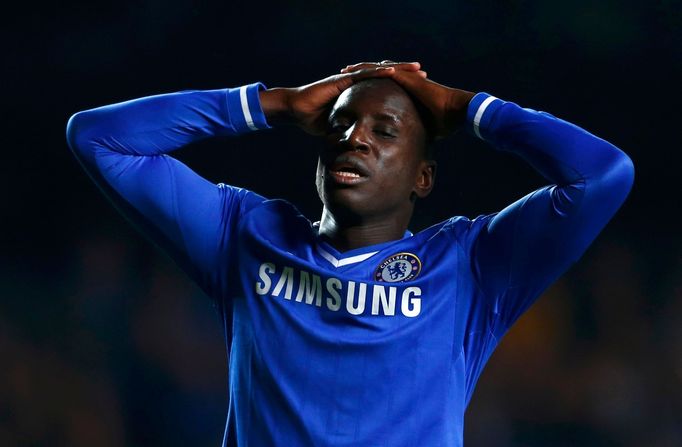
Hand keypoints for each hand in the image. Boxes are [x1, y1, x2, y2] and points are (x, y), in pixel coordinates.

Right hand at [259, 62, 424, 134]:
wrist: (295, 111)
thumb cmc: (313, 120)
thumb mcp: (340, 129)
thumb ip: (353, 133)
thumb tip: (362, 149)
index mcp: (357, 93)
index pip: (383, 88)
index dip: (401, 88)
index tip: (419, 89)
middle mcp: (355, 82)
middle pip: (385, 75)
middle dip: (406, 74)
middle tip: (425, 74)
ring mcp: (348, 78)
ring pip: (378, 71)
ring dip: (398, 68)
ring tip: (416, 68)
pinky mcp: (342, 79)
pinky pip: (363, 75)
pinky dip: (378, 72)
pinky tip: (392, 71)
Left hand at [341, 62, 474, 137]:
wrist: (457, 111)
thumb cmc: (447, 122)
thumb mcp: (428, 129)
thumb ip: (419, 134)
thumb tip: (416, 148)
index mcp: (410, 91)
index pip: (386, 85)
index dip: (372, 85)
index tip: (359, 88)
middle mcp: (406, 81)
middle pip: (379, 74)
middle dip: (362, 74)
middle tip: (345, 74)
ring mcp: (406, 77)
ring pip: (378, 69)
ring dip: (361, 69)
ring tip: (345, 70)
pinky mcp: (406, 78)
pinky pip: (383, 71)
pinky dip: (368, 70)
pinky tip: (355, 71)